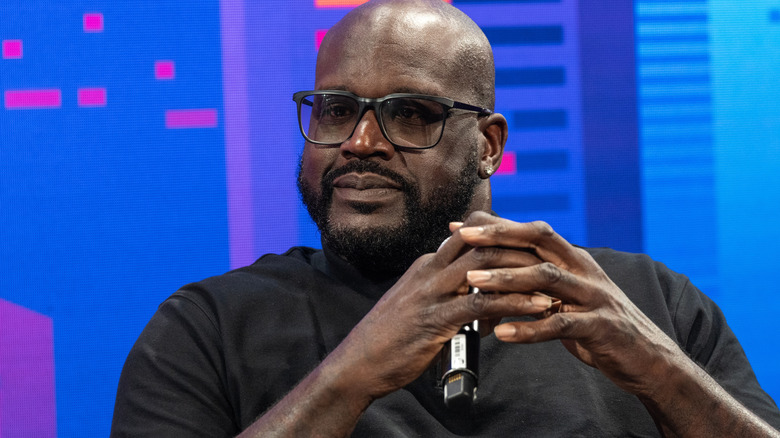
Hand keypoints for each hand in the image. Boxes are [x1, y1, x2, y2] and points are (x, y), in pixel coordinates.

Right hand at [334, 214, 554, 399]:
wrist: (358, 363)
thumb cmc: (389, 338)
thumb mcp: (418, 304)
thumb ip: (445, 292)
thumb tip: (476, 294)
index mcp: (427, 264)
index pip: (470, 233)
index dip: (503, 233)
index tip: (528, 245)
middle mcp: (430, 270)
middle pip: (482, 242)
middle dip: (520, 246)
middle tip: (550, 258)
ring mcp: (432, 293)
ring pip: (486, 267)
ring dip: (524, 273)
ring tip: (553, 283)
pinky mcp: (436, 319)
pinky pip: (483, 304)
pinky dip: (515, 304)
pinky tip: (537, 309)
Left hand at [457, 212, 681, 395]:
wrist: (648, 358)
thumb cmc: (598, 326)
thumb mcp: (566, 297)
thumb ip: (536, 282)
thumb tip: (492, 272)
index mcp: (574, 260)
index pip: (533, 232)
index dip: (498, 226)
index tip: (462, 225)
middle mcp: (584, 270)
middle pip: (539, 242)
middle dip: (500, 237)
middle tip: (464, 237)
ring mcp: (594, 297)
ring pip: (546, 279)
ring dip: (507, 278)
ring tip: (474, 282)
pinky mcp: (600, 327)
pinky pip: (560, 325)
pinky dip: (529, 329)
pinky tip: (501, 333)